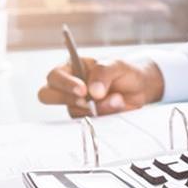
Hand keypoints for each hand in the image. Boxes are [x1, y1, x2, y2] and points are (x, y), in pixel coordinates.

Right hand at [38, 57, 164, 116]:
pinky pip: (88, 122)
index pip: (55, 76)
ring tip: (116, 99)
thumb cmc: (124, 72)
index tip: (83, 90)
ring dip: (95, 109)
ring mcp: (77, 104)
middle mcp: (69, 87)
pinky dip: (104, 116)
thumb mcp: (116, 65)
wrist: (140, 88)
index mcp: (72, 68)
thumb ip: (103, 73)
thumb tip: (93, 92)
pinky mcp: (88, 117)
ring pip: (72, 112)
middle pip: (47, 95)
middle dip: (67, 99)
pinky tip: (116, 107)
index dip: (65, 84)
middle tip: (87, 101)